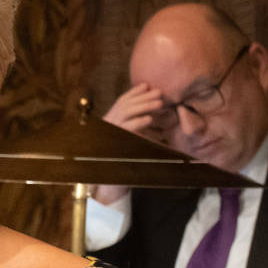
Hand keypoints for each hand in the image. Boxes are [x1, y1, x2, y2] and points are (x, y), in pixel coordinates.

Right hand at [93, 84, 169, 202]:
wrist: (110, 183)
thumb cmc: (123, 162)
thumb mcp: (130, 141)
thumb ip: (135, 128)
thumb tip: (150, 115)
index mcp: (109, 122)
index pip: (121, 102)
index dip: (133, 93)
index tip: (147, 85)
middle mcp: (107, 125)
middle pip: (124, 105)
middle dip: (143, 97)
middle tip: (160, 93)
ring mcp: (109, 133)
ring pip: (125, 113)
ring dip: (143, 106)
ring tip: (160, 104)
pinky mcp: (115, 143)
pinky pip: (126, 129)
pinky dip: (138, 122)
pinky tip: (150, 119)